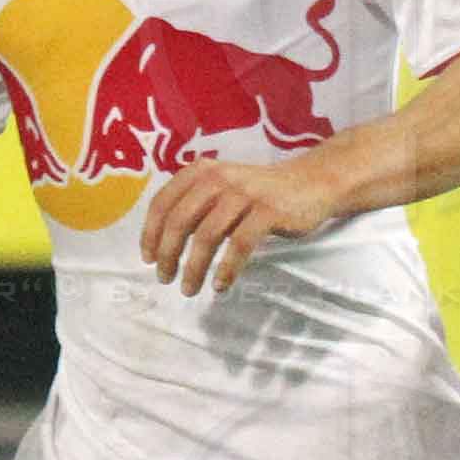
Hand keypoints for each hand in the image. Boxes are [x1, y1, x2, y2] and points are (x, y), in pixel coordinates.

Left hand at [138, 155, 345, 296]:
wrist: (311, 183)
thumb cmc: (261, 192)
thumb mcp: (224, 187)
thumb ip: (196, 203)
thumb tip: (165, 241)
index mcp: (202, 171)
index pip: (163, 202)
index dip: (150, 233)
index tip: (148, 259)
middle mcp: (219, 178)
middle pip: (180, 221)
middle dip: (168, 254)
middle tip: (165, 279)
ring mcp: (245, 194)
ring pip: (207, 235)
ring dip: (194, 267)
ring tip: (189, 288)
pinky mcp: (268, 211)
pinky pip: (240, 245)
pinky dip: (226, 269)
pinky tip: (220, 285)